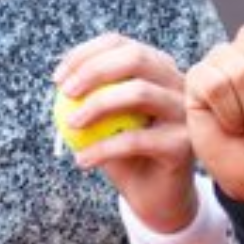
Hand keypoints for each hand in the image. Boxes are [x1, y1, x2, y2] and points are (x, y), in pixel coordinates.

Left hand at [53, 32, 198, 232]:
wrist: (155, 199)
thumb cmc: (127, 156)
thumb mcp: (104, 122)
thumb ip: (88, 98)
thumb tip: (60, 75)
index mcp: (157, 69)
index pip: (121, 44)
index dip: (86, 54)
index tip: (58, 77)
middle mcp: (177, 84)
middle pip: (136, 59)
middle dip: (94, 70)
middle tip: (66, 93)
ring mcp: (184, 113)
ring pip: (139, 93)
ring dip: (97, 105)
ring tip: (71, 125)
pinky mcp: (184, 144)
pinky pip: (137, 140)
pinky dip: (103, 148)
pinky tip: (82, 160)